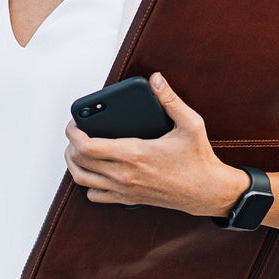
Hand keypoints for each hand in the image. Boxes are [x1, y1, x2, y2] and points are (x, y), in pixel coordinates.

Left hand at [63, 72, 248, 219]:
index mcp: (135, 154)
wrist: (207, 192)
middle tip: (77, 131)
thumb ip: (170, 99)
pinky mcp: (128, 200)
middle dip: (71, 144)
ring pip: (82, 180)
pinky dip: (88, 183)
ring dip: (74, 164)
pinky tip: (95, 170)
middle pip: (79, 162)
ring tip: (78, 150)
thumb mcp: (190, 124)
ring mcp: (124, 190)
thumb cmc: (198, 159)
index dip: (73, 132)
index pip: (87, 146)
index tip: (74, 122)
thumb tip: (156, 79)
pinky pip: (95, 196)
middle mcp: (125, 175)